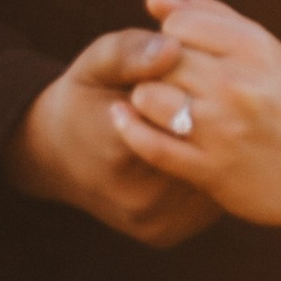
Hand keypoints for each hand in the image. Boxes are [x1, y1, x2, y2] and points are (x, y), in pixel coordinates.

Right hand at [3, 27, 220, 247]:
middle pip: (206, 147)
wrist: (58, 155)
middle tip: (215, 91)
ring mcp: (155, 222)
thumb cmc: (85, 97)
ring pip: (214, 174)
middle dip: (216, 115)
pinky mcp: (166, 234)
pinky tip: (209, 146)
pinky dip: (214, 169)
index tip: (200, 65)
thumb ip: (131, 51)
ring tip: (217, 117)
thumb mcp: (96, 63)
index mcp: (118, 149)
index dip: (199, 82)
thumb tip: (173, 47)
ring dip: (222, 145)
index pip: (184, 110)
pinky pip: (208, 196)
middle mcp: (139, 198)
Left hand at [110, 0, 280, 229]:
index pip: (179, 24)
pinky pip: (152, 146)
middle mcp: (237, 84)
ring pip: (149, 98)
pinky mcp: (210, 169)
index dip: (170, 35)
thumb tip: (154, 0)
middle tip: (167, 78)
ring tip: (156, 101)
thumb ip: (209, 16)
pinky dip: (131, 130)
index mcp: (254, 47)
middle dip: (156, 66)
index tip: (178, 49)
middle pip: (162, 60)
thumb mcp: (261, 48)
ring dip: (144, 98)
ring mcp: (222, 129)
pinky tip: (124, 119)